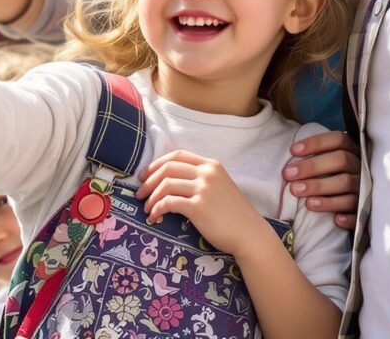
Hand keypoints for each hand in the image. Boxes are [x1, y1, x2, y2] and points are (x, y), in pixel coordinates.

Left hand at [138, 151, 267, 256]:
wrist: (249, 234)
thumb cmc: (233, 214)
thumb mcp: (219, 187)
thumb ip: (200, 179)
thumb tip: (170, 182)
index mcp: (211, 165)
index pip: (177, 155)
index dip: (156, 164)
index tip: (145, 176)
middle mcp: (206, 173)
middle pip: (167, 168)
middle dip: (148, 180)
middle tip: (140, 194)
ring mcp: (203, 188)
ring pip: (165, 185)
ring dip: (151, 197)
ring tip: (147, 209)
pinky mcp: (198, 206)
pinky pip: (168, 203)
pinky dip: (157, 210)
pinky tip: (154, 218)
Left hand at [284, 130, 359, 229]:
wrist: (354, 204)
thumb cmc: (332, 178)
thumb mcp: (328, 162)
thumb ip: (316, 156)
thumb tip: (291, 154)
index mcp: (352, 151)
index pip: (338, 140)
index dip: (316, 143)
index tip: (293, 150)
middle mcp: (360, 167)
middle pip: (341, 160)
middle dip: (312, 167)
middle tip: (289, 175)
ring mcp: (364, 188)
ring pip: (347, 184)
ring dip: (322, 189)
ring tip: (301, 196)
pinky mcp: (365, 211)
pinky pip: (359, 213)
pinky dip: (349, 216)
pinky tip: (336, 219)